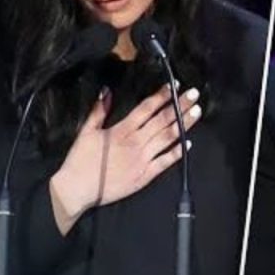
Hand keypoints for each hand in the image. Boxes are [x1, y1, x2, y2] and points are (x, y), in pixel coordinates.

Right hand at [49, 83, 202, 234]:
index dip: (161, 96)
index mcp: (122, 130)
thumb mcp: (86, 131)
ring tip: (196, 112)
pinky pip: (165, 162)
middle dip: (179, 106)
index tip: (174, 85)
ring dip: (183, 124)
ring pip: (168, 138)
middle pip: (162, 120)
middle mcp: (136, 142)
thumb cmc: (80, 160)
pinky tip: (188, 144)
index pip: (147, 108)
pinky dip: (177, 153)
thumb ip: (98, 111)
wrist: (77, 189)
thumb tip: (106, 91)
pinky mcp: (145, 176)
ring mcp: (143, 159)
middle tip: (194, 94)